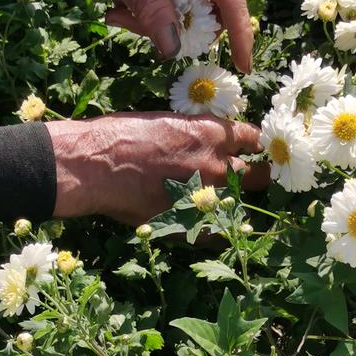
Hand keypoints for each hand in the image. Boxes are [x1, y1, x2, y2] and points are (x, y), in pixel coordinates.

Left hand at [39, 0, 252, 71]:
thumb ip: (148, 6)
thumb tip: (174, 47)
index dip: (240, 32)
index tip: (242, 65)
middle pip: (208, 9)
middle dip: (176, 30)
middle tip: (126, 21)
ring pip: (189, 9)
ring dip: (157, 22)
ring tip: (118, 11)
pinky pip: (176, 0)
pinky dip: (153, 11)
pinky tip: (124, 4)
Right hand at [45, 113, 268, 224]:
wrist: (98, 167)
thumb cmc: (123, 136)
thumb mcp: (167, 122)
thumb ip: (195, 134)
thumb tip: (205, 141)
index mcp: (212, 135)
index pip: (253, 139)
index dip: (254, 144)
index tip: (253, 149)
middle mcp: (217, 166)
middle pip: (257, 176)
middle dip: (256, 176)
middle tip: (251, 178)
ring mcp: (206, 197)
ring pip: (239, 204)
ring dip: (234, 202)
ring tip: (226, 203)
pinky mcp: (190, 224)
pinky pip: (219, 233)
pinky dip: (219, 230)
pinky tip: (215, 227)